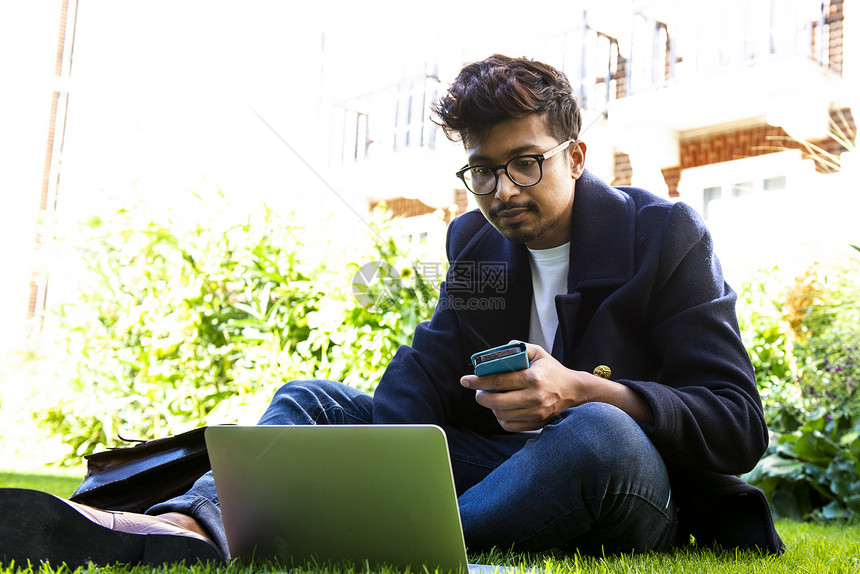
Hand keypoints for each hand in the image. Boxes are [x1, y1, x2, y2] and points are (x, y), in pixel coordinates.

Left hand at [460, 341, 654, 431]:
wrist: (575, 391)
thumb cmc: (553, 370)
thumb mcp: (538, 353)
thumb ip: (519, 348)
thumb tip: (499, 350)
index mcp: (532, 378)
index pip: (498, 381)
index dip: (478, 381)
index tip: (465, 380)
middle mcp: (533, 397)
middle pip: (496, 402)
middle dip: (481, 397)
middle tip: (478, 392)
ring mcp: (535, 413)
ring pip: (501, 415)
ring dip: (491, 407)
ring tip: (491, 399)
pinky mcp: (536, 424)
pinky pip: (510, 426)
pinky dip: (501, 419)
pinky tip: (502, 409)